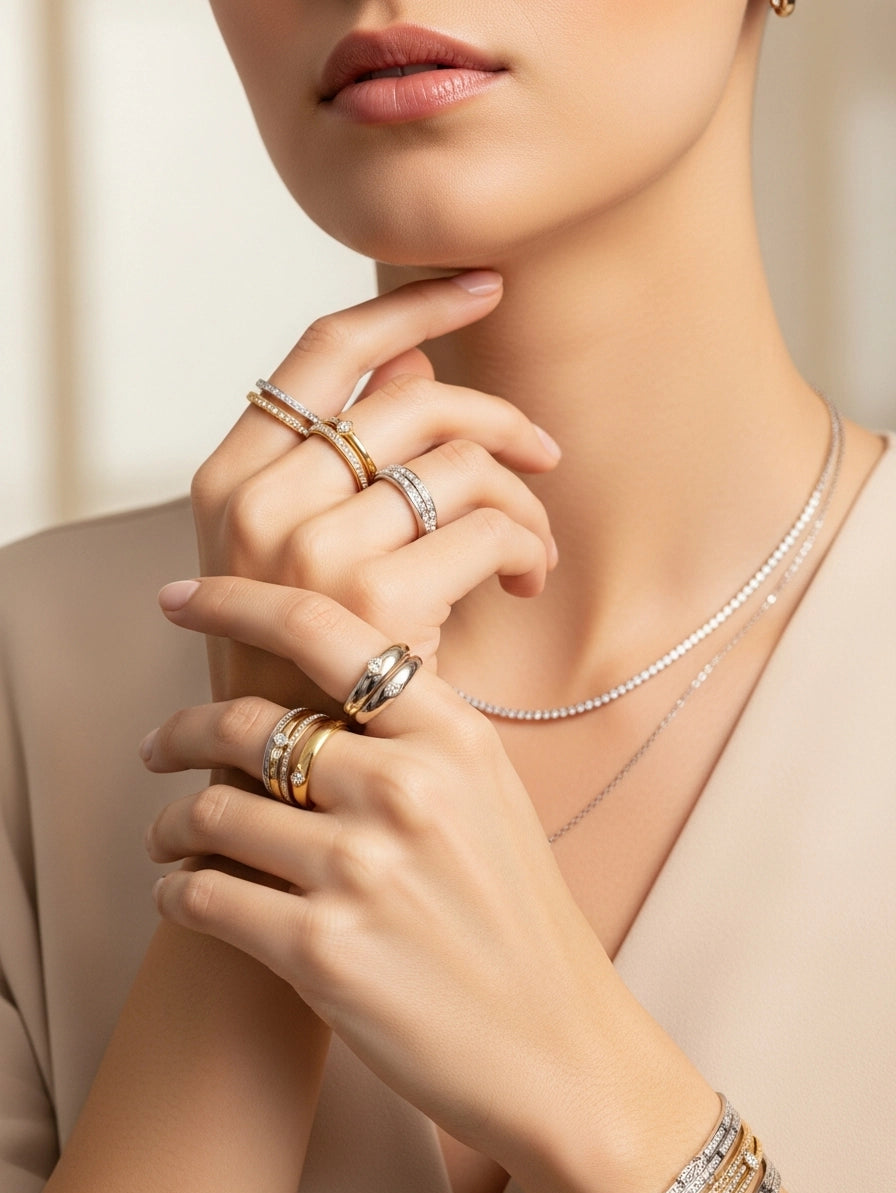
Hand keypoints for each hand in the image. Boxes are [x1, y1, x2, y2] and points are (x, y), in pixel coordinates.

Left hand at [144, 575, 617, 1169]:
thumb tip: (316, 684)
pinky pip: (204, 895)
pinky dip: (176, 890)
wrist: (556, 1046)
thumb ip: (415, 733)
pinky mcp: (323, 951)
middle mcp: (408, 789)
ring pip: (213, 810)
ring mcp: (364, 870)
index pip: (322, 632)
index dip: (235, 601)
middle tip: (156, 746)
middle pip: (248, 722)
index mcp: (453, 736)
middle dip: (181, 730)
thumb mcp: (491, 795)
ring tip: (169, 834)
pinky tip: (182, 893)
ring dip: (172, 822)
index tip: (178, 600)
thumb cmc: (516, 916)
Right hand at [190, 272, 559, 705]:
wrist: (290, 779)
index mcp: (229, 479)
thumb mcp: (295, 554)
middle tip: (544, 456)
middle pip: (415, 397)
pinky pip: (492, 525)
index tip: (485, 286)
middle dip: (501, 419)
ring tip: (531, 549)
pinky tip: (527, 583)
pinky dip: (531, 549)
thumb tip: (412, 362)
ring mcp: (310, 549)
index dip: (413, 305)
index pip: (326, 347)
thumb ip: (342, 453)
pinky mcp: (374, 599)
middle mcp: (258, 503)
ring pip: (463, 461)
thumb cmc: (301, 664)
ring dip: (522, 499)